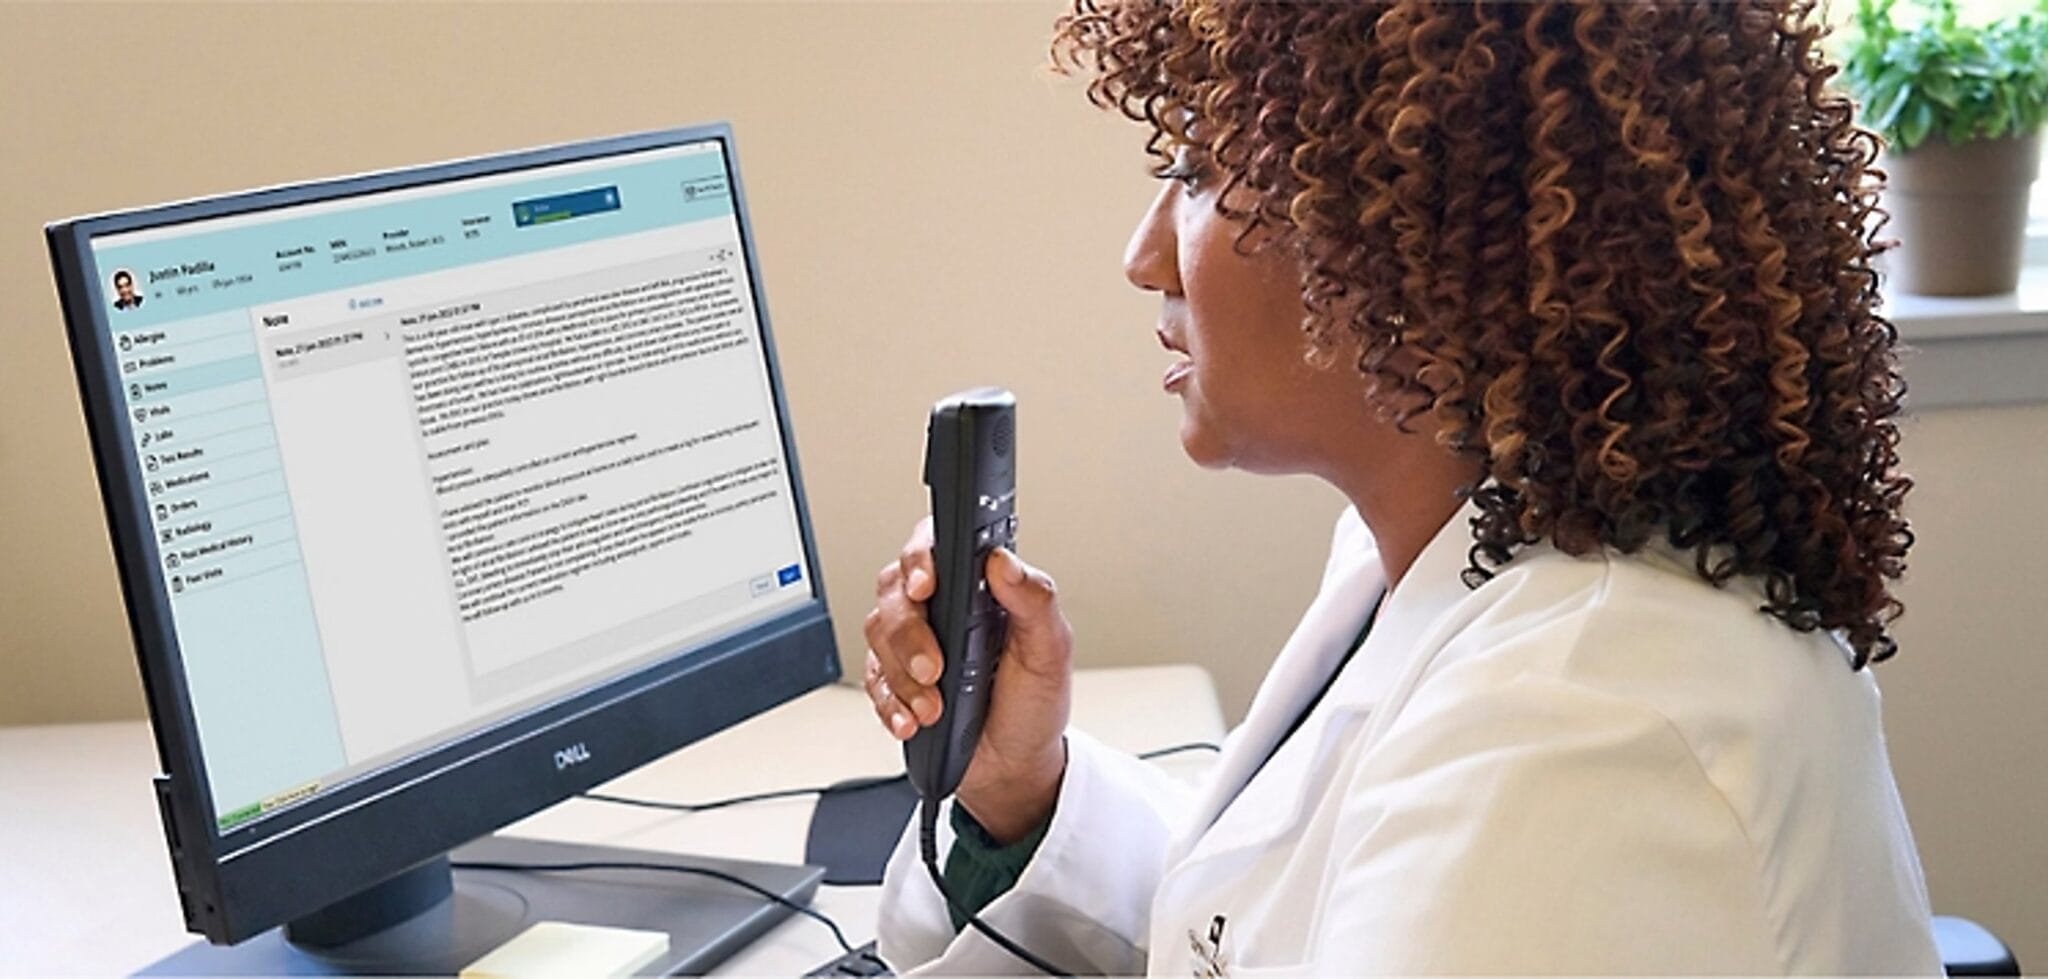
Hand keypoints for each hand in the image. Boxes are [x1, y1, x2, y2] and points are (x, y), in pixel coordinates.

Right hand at [863, 518, 1072, 842]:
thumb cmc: (1034, 702)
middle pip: (894, 592)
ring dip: (901, 676)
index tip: (924, 585)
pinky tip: (911, 720)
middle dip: (908, 632)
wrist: (1013, 766)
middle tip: (933, 668)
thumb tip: (1003, 561)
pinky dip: (889, 704)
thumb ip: (1035, 600)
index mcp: (977, 586)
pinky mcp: (894, 681)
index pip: (934, 547)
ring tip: (933, 708)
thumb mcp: (1051, 651)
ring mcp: (913, 644)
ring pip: (878, 635)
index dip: (920, 558)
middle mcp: (940, 607)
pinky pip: (872, 681)